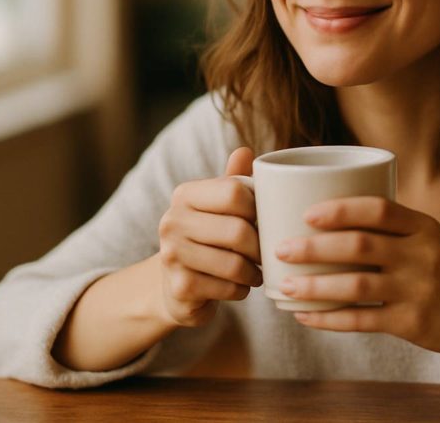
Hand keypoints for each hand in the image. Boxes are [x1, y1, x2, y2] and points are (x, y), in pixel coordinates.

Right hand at [155, 147, 261, 327]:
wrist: (175, 286)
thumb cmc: (208, 239)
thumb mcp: (219, 207)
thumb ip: (234, 181)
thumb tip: (245, 150)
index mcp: (185, 194)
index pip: (234, 191)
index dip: (259, 208)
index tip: (264, 220)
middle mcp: (172, 221)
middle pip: (238, 231)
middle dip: (260, 246)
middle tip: (267, 253)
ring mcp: (172, 255)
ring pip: (235, 264)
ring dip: (254, 272)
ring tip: (256, 271)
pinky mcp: (179, 287)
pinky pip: (228, 288)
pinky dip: (242, 290)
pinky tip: (238, 286)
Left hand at [274, 196, 439, 357]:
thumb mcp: (431, 237)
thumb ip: (391, 228)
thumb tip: (330, 215)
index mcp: (423, 227)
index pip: (378, 209)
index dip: (340, 209)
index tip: (307, 213)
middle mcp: (420, 255)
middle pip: (359, 245)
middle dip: (314, 247)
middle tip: (280, 248)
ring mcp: (417, 290)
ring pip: (356, 285)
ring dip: (315, 286)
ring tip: (285, 285)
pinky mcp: (412, 323)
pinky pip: (362, 321)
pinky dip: (329, 319)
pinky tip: (306, 316)